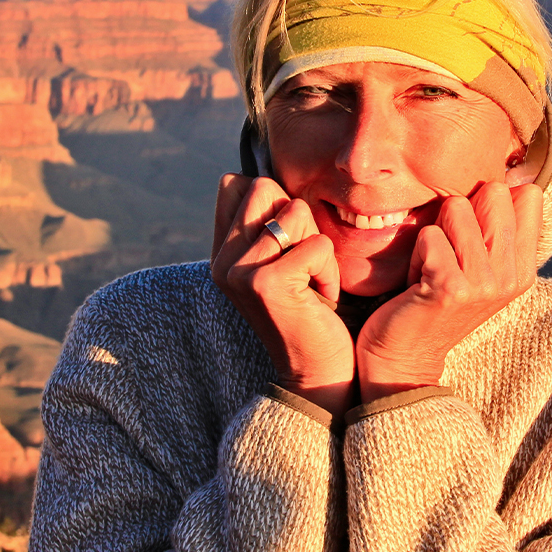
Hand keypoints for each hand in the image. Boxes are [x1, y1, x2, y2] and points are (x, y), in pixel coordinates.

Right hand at [211, 173, 354, 416]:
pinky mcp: (266, 283)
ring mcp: (240, 271)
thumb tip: (264, 178)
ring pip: (296, 211)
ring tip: (311, 284)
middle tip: (302, 265)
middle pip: (264, 187)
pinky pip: (319, 245)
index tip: (287, 249)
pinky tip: (321, 299)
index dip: (273, 204)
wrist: (317, 374)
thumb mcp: (280, 263)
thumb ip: (266, 225)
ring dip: (318, 247)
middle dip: (298, 220)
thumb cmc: (310, 313)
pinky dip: (330, 271)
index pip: (235, 184)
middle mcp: (222, 260)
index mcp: (221, 253)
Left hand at [355, 182, 542, 403]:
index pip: (528, 195)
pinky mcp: (450, 286)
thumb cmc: (435, 300)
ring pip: (457, 207)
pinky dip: (415, 253)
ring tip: (432, 267)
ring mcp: (483, 282)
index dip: (490, 202)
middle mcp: (510, 275)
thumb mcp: (479, 267)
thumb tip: (514, 174)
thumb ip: (497, 229)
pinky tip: (417, 282)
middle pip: (493, 192)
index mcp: (524, 268)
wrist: (405, 357)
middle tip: (449, 253)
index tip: (473, 237)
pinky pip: (429, 234)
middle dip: (460, 212)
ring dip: (435, 234)